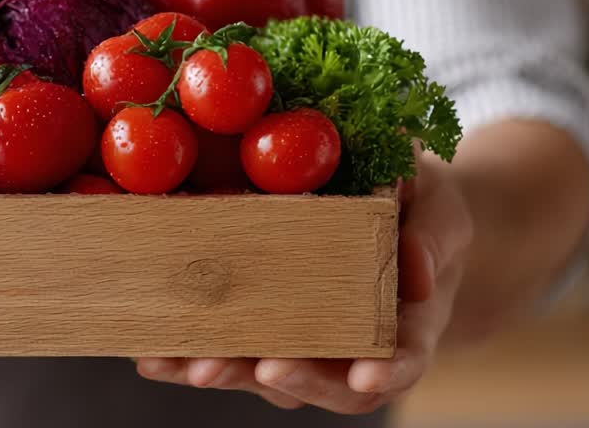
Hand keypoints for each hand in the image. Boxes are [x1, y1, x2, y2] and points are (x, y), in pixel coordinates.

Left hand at [135, 155, 473, 413]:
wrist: (392, 213)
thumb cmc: (418, 206)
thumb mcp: (435, 205)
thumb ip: (429, 231)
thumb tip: (416, 268)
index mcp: (408, 322)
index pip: (403, 358)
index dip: (387, 370)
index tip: (366, 373)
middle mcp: (354, 349)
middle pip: (327, 383)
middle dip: (292, 377)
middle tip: (261, 367)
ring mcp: (304, 347)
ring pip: (268, 377)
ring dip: (227, 374)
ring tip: (188, 364)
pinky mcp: (259, 333)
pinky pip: (228, 353)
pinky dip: (189, 358)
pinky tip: (153, 352)